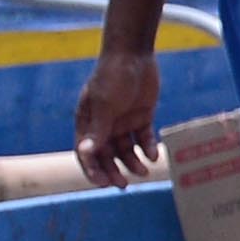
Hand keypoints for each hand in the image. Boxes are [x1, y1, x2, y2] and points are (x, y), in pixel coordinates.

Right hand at [71, 48, 163, 184]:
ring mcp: (123, 121)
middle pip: (107, 155)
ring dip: (133, 162)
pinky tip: (154, 156)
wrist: (133, 55)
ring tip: (144, 172)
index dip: (92, 169)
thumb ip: (98, 130)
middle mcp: (103, 125)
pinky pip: (144, 138)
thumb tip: (85, 153)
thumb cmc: (112, 77)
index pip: (86, 152)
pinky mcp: (141, 117)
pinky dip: (148, 148)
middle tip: (123, 185)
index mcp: (87, 123)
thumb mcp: (105, 105)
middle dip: (113, 171)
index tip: (102, 183)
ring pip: (126, 150)